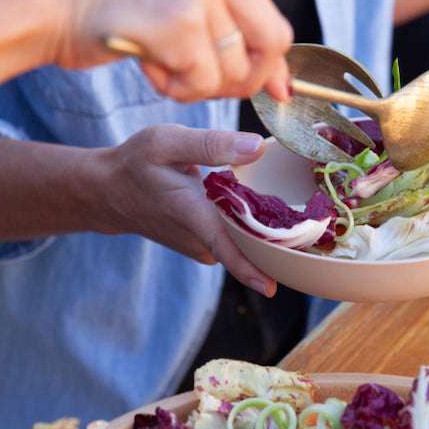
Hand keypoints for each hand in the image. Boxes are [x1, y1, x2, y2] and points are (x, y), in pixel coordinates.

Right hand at [47, 0, 292, 102]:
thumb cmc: (103, 2)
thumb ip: (226, 23)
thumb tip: (281, 79)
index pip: (272, 17)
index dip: (271, 62)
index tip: (271, 89)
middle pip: (268, 45)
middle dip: (243, 80)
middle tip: (205, 85)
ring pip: (232, 70)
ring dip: (197, 85)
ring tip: (159, 62)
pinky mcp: (178, 23)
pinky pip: (200, 81)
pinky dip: (175, 87)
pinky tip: (147, 63)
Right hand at [95, 124, 277, 296]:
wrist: (111, 193)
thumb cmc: (137, 164)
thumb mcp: (166, 141)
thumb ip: (211, 144)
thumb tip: (256, 147)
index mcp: (191, 212)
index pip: (222, 245)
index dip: (246, 267)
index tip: (269, 287)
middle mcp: (200, 239)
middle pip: (247, 247)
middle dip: (281, 240)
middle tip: (317, 225)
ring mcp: (203, 248)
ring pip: (244, 243)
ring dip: (267, 230)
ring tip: (294, 210)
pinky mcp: (207, 249)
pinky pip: (237, 241)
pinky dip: (252, 228)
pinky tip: (262, 209)